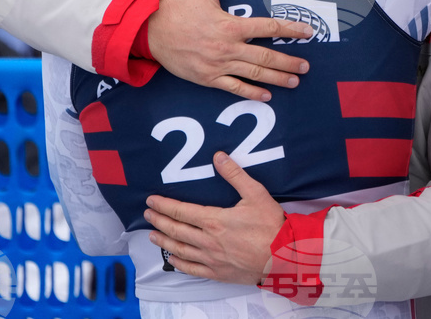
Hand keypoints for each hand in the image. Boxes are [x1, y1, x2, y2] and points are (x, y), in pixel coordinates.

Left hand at [144, 152, 284, 284]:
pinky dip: (179, 263)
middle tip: (147, 215)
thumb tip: (218, 157)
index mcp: (214, 220)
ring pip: (180, 250)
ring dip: (164, 241)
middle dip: (159, 220)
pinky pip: (192, 269)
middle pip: (176, 230)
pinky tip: (172, 259)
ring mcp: (211, 259)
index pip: (181, 211)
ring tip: (152, 235)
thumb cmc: (271, 226)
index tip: (151, 201)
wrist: (284, 257)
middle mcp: (208, 241)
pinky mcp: (218, 272)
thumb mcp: (256, 194)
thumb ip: (235, 175)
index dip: (163, 205)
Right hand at [146, 0, 310, 100]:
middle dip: (289, 61)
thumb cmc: (177, 6)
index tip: (307, 31)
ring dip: (277, 78)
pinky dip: (251, 93)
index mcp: (230, 25)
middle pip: (266, 56)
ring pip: (254, 74)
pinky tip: (267, 96)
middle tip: (306, 66)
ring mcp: (218, 66)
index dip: (290, 29)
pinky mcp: (207, 78)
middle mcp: (227, 47)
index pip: (268, 27)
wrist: (149, 31)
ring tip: (295, 81)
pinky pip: (233, 88)